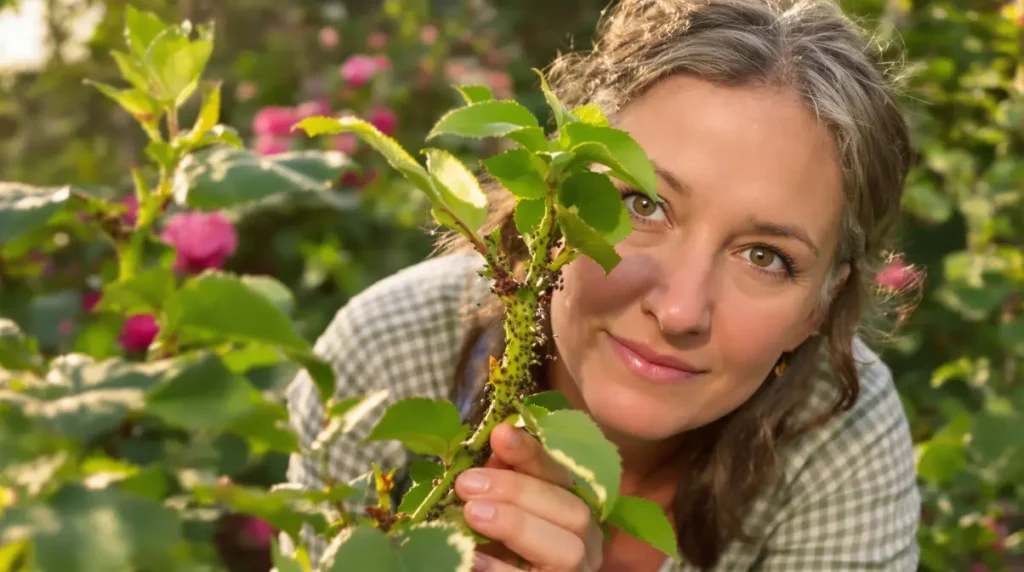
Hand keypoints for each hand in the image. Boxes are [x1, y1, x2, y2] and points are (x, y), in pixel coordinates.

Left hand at [454, 423, 603, 570]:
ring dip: (519, 525)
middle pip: (573, 510)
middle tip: (467, 484)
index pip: (563, 476)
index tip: (500, 435)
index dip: (533, 453)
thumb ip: (499, 486)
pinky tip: (474, 559)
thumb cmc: (499, 554)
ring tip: (472, 514)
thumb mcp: (498, 515)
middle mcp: (588, 545)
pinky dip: (502, 570)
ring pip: (569, 549)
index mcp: (574, 514)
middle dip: (520, 490)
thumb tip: (491, 451)